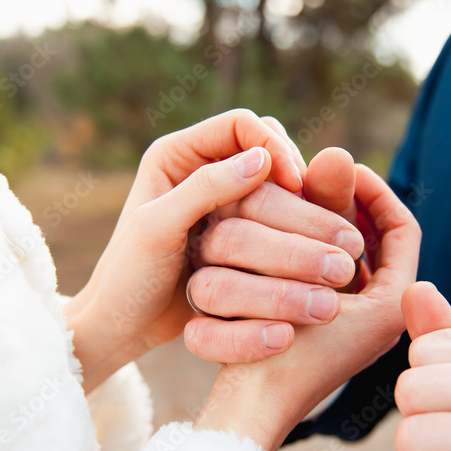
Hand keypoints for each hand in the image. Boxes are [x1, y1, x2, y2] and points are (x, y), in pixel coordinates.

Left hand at [64, 109, 305, 391]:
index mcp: (176, 154)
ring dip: (303, 206)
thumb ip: (204, 189)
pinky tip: (312, 249)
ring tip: (327, 235)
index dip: (274, 146)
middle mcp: (200, 169)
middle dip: (297, 177)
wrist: (122, 325)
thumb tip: (261, 160)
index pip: (241, 125)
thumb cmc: (128, 278)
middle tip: (322, 213)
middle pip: (266, 150)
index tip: (295, 184)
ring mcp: (220, 200)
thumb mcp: (159, 230)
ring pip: (276, 186)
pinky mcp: (235, 230)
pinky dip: (295, 229)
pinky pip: (275, 217)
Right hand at [192, 165, 420, 450]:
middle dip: (350, 208)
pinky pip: (313, 272)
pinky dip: (300, 249)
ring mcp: (344, 318)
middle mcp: (375, 311)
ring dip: (325, 230)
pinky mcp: (312, 322)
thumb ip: (334, 219)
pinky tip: (275, 236)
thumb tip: (341, 153)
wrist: (253, 406)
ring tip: (303, 214)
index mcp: (393, 302)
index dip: (376, 191)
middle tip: (325, 184)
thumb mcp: (316, 280)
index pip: (402, 229)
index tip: (343, 167)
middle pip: (377, 238)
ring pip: (345, 254)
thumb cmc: (291, 355)